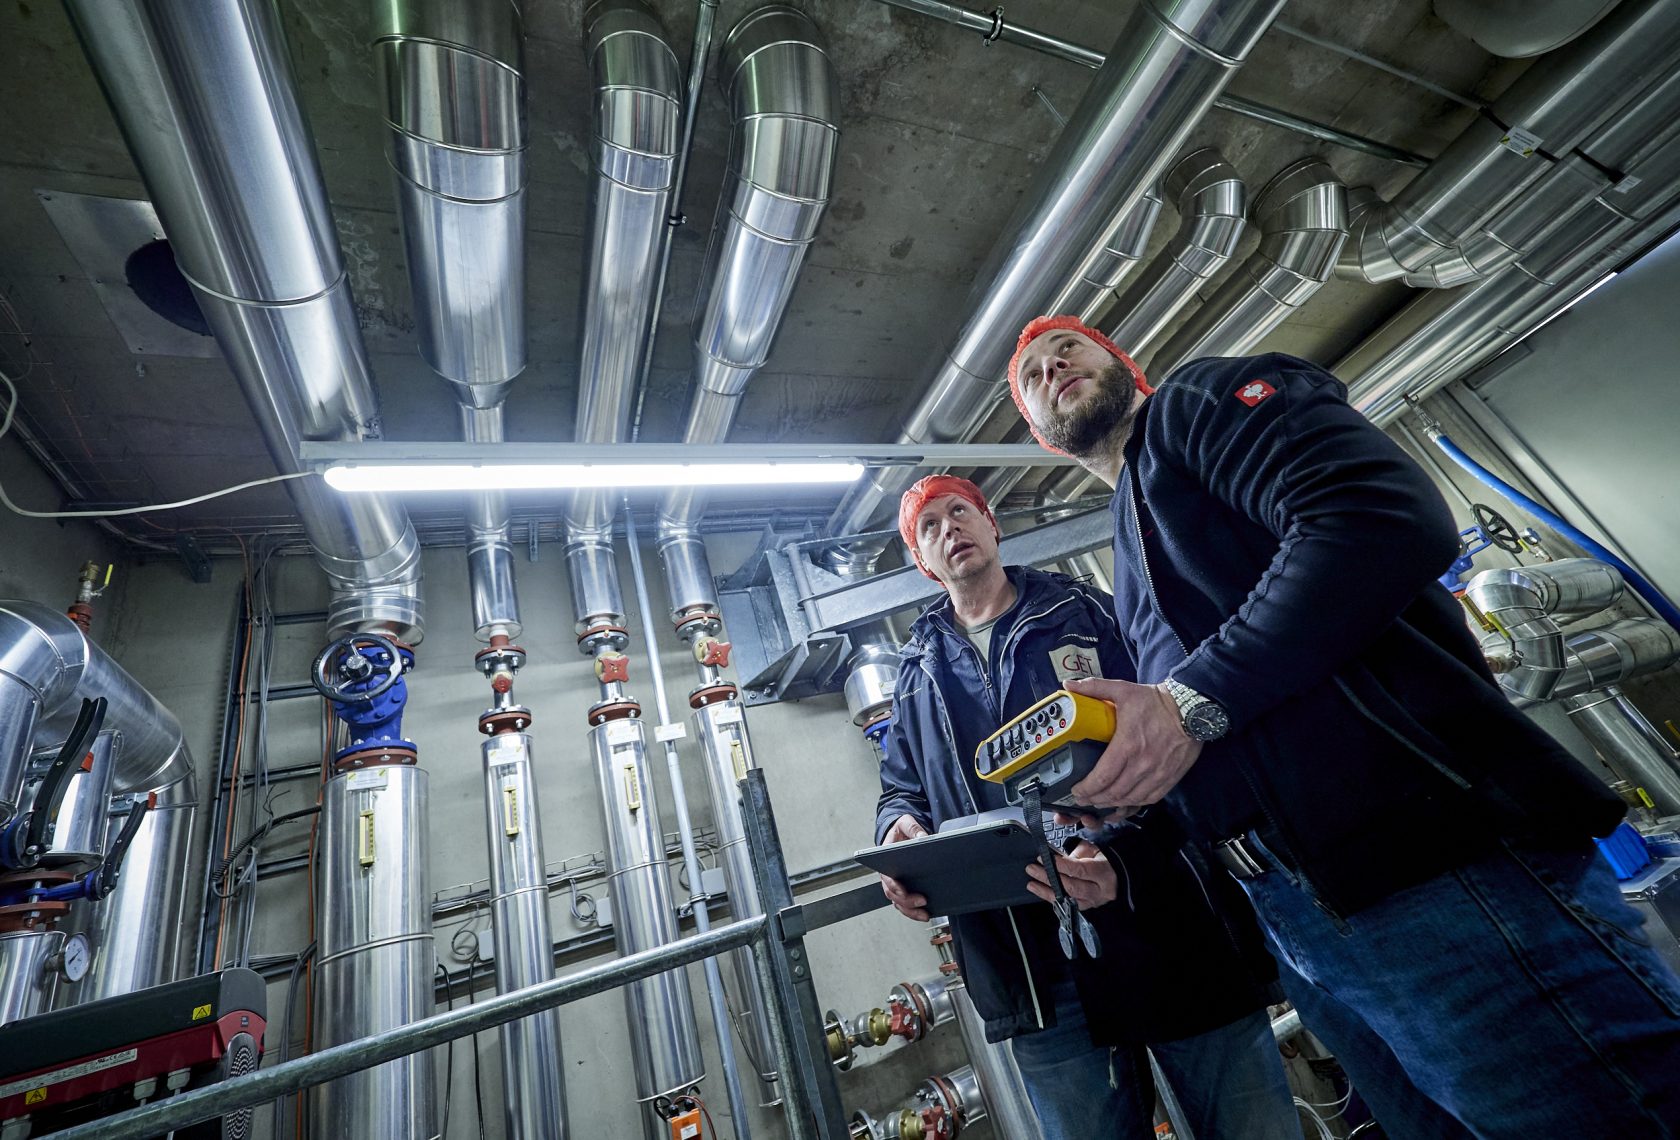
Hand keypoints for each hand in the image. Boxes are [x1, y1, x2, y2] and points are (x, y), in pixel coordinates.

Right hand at [879, 814, 929, 921]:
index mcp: (885, 861)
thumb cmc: (900, 830)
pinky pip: (907, 904)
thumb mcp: (905, 823)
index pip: (886, 877)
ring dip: (911, 912)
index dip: (894, 886)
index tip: (903, 891)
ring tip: (925, 915)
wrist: (902, 833)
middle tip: (923, 902)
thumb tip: (923, 838)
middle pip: (893, 895)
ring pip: (899, 903)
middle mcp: (889, 876)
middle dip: (907, 902)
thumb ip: (913, 828)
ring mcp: (897, 884)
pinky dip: (915, 911)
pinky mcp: (906, 888)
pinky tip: (927, 912)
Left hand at [1024, 841, 1116, 909]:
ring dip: (1046, 891)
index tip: (1044, 858)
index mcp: (1103, 872)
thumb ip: (1076, 852)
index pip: (1079, 870)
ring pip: (1067, 899)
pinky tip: (1041, 892)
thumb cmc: (1103, 860)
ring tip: (1031, 883)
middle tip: (1032, 869)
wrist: (1118, 877)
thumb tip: (1056, 855)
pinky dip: (1052, 899)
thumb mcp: (1094, 850)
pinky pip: (1067, 906)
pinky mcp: (1087, 908)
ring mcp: (1093, 901)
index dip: (1059, 865)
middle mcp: (1100, 890)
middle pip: (1071, 886)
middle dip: (1049, 878)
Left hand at [1064, 677, 1202, 811]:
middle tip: (1082, 799)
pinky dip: (1134, 803)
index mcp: (1128, 745)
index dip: (1086, 789)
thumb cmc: (1156, 701)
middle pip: (1114, 792)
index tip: (1076, 790)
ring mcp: (1158, 773)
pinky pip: (1149, 799)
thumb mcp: (1123, 689)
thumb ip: (1094, 687)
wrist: (1191, 708)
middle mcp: (1143, 764)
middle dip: (1094, 799)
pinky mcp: (1170, 777)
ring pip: (1130, 799)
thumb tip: (1069, 685)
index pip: (1102, 777)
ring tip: (1099, 802)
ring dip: (1112, 804)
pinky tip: (1124, 801)